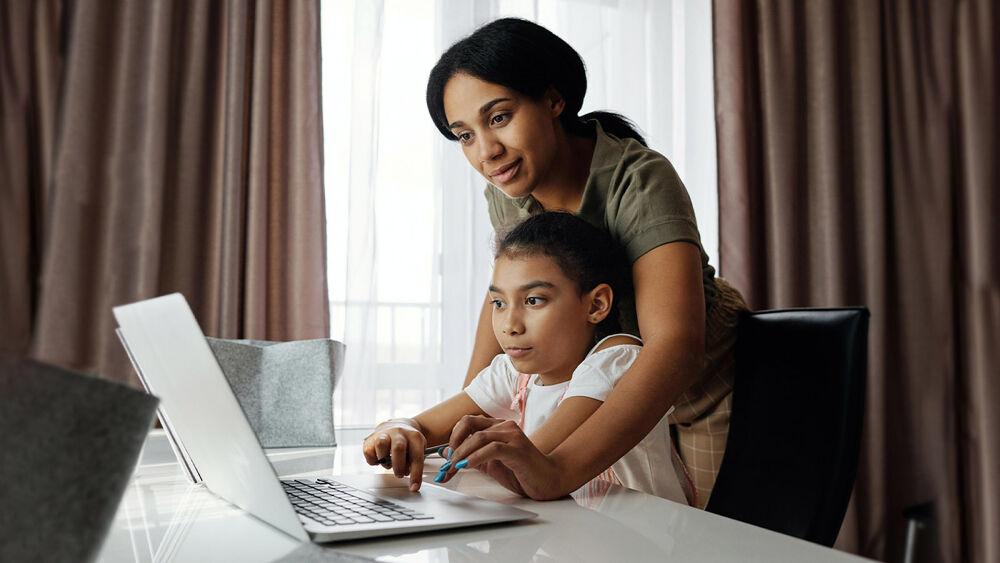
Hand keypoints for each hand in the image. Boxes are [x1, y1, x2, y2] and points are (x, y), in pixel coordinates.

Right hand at [362, 419, 426, 491]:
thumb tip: (413, 483)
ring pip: (381, 444)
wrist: (397, 425)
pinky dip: (373, 460)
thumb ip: (415, 463)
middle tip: (400, 474)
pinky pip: (368, 452)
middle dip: (399, 466)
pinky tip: (380, 459)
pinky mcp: (370, 439)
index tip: (414, 487)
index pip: (416, 456)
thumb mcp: (418, 449)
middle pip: (398, 448)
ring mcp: (384, 434)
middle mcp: (398, 433)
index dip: (416, 474)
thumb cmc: (408, 442)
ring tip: (388, 463)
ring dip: (385, 461)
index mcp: (414, 436)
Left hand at [437, 415, 564, 499]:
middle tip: (447, 464)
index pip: (468, 421)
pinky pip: (493, 449)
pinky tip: (467, 466)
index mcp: (498, 427)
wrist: (548, 480)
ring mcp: (513, 436)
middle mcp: (505, 426)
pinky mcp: (518, 450)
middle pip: (469, 424)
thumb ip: (470, 456)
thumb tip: (446, 452)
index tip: (447, 455)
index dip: (453, 436)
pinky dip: (476, 457)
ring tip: (454, 468)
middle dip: (454, 444)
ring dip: (461, 454)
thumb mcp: (490, 464)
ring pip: (479, 436)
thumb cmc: (521, 472)